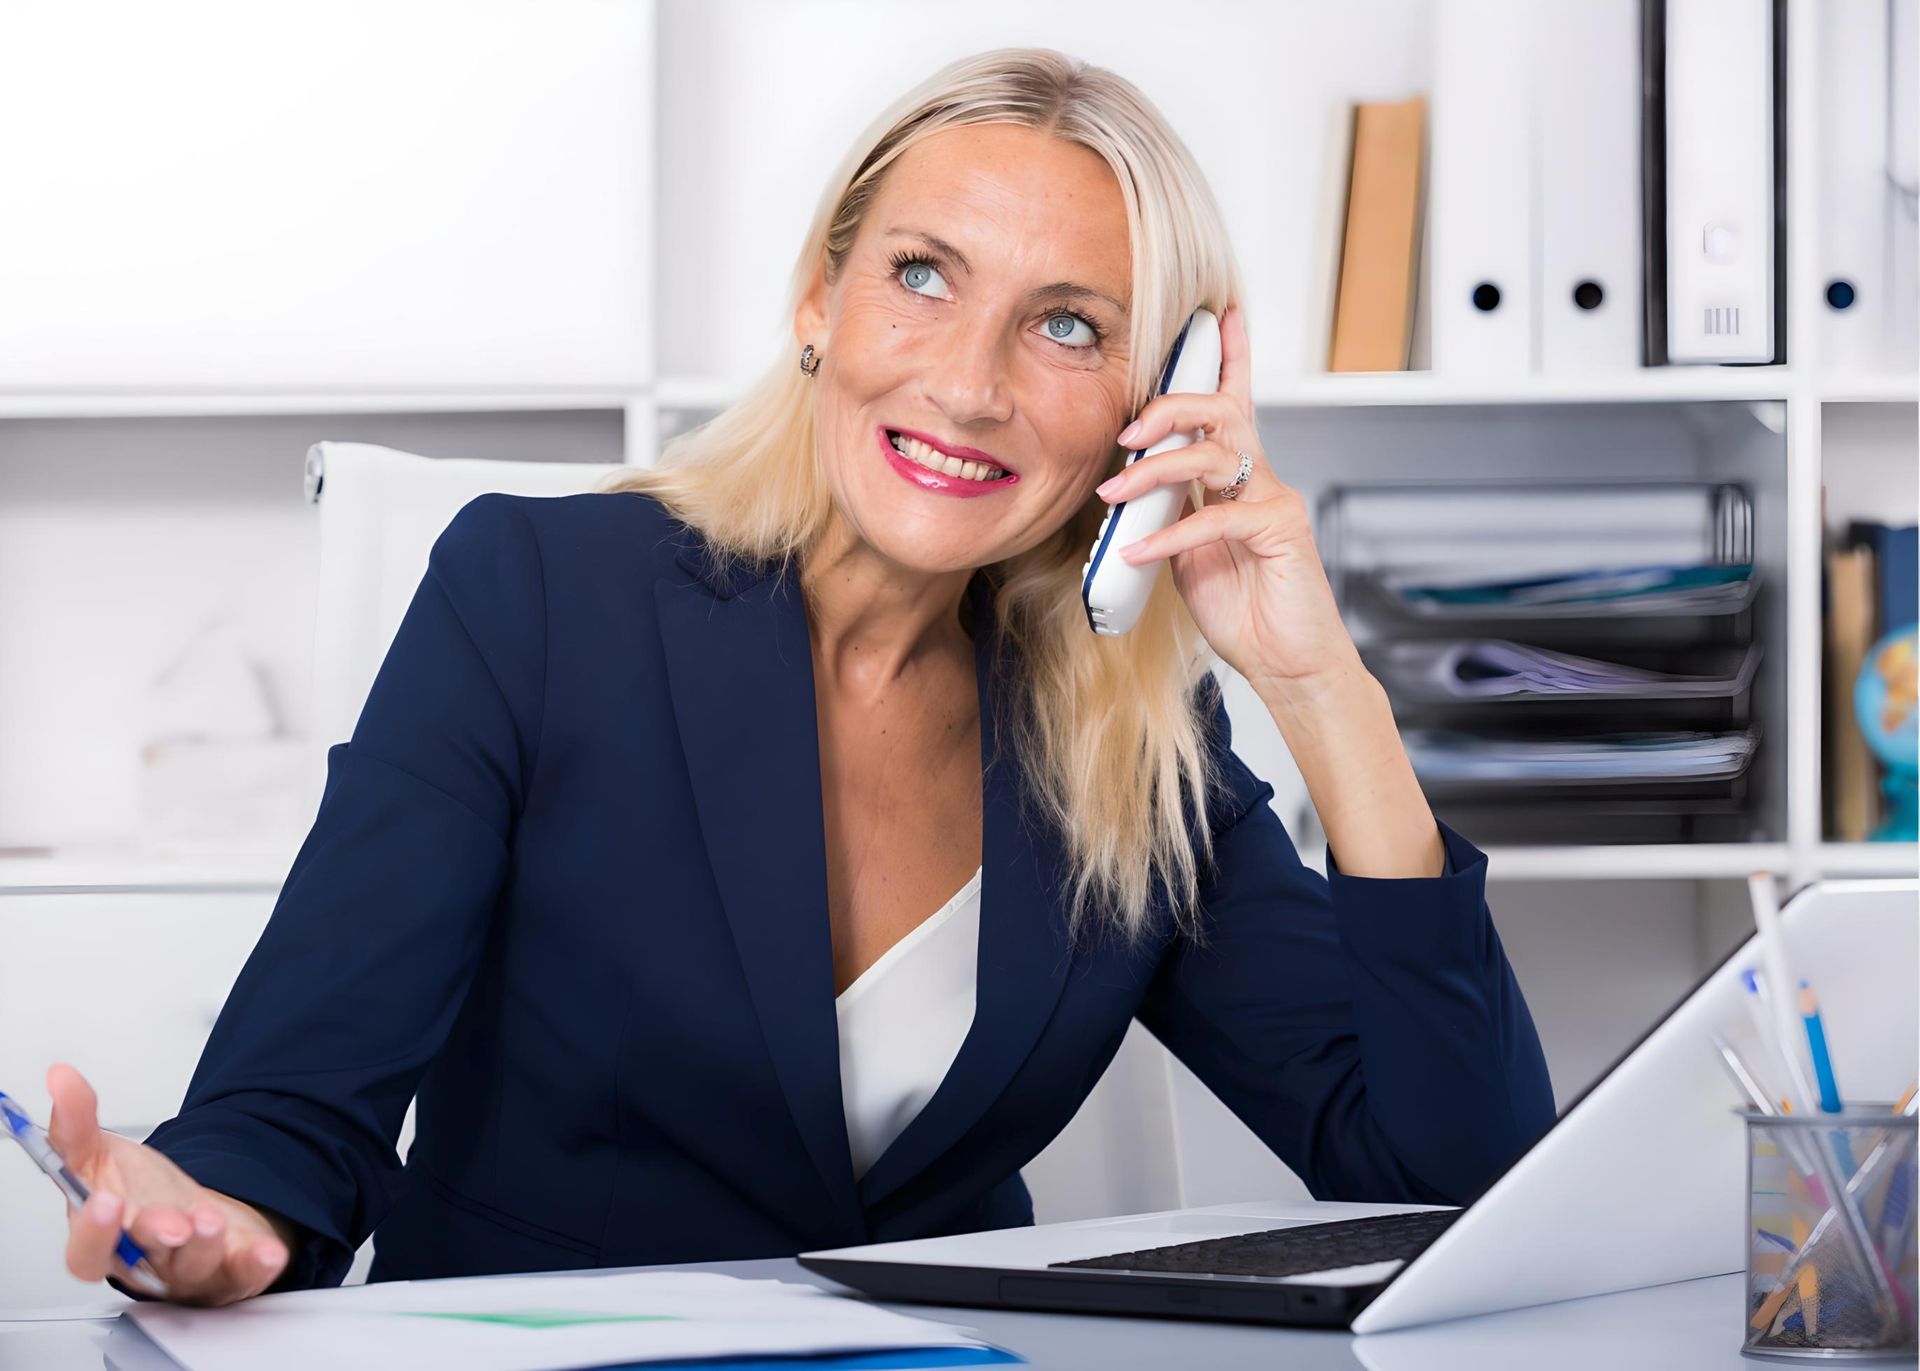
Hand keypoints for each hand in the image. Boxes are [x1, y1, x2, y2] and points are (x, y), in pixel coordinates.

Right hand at [47, 1063, 293, 1305]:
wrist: (193, 1212)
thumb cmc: (142, 1195)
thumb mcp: (102, 1156)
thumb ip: (76, 1124)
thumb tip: (61, 1078)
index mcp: (106, 1243)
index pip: (87, 1254)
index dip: (93, 1235)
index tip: (105, 1201)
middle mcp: (147, 1264)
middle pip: (144, 1263)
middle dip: (157, 1237)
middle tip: (171, 1221)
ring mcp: (191, 1272)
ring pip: (194, 1268)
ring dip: (204, 1245)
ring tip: (210, 1218)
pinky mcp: (234, 1273)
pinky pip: (247, 1276)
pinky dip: (257, 1264)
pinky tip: (267, 1252)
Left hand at [1095, 304, 1361, 694]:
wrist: (1290, 663)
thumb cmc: (1246, 609)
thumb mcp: (1191, 553)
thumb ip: (1169, 513)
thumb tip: (1127, 492)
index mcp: (1241, 478)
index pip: (1235, 402)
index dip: (1229, 355)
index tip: (1216, 314)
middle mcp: (1262, 479)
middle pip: (1221, 412)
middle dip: (1169, 408)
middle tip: (1125, 434)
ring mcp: (1275, 501)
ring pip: (1214, 455)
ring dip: (1154, 470)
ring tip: (1113, 495)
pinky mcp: (1282, 532)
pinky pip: (1217, 517)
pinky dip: (1169, 532)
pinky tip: (1137, 551)